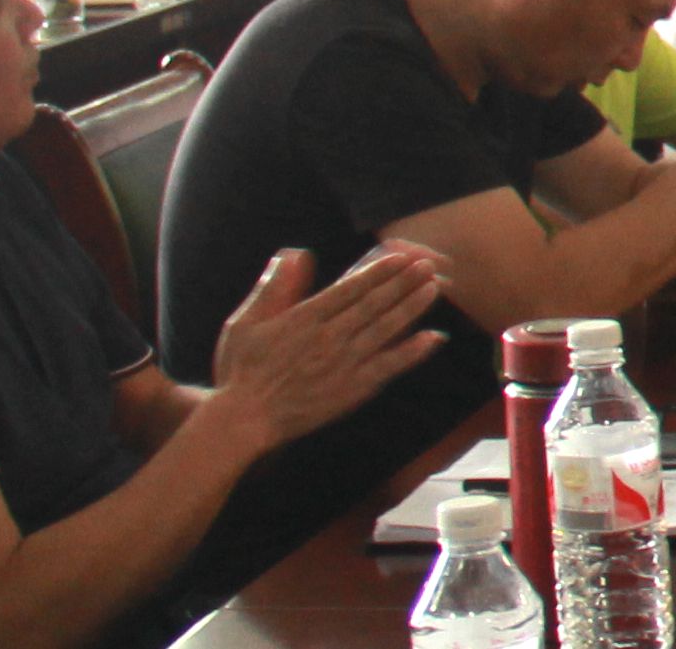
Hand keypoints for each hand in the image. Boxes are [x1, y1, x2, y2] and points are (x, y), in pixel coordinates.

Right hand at [201, 245, 446, 447]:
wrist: (246, 419)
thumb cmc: (242, 370)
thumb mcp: (245, 322)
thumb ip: (271, 288)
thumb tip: (292, 255)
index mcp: (305, 317)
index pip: (351, 287)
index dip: (379, 271)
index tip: (401, 257)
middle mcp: (329, 336)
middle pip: (374, 303)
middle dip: (403, 282)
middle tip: (428, 265)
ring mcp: (343, 362)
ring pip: (385, 328)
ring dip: (412, 307)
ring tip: (434, 287)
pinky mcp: (352, 388)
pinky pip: (389, 366)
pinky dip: (413, 351)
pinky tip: (434, 338)